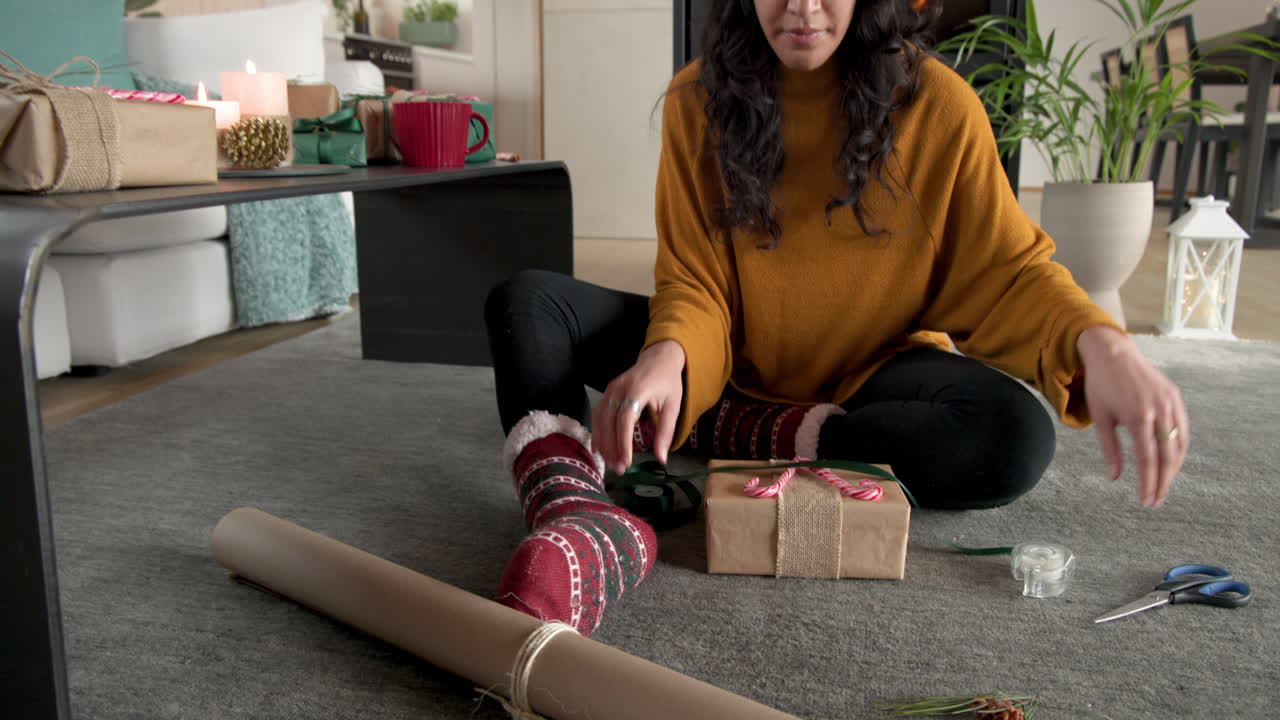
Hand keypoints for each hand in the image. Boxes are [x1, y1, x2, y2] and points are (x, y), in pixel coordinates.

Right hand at [591, 340, 685, 473]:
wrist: (659, 357)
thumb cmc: (668, 382)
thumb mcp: (673, 406)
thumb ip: (665, 432)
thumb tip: (661, 459)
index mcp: (638, 391)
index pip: (625, 420)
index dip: (623, 442)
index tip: (626, 462)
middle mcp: (619, 389)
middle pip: (609, 422)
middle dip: (612, 448)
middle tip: (618, 469)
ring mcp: (610, 389)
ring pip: (600, 420)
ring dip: (603, 443)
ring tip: (609, 463)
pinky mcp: (607, 392)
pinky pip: (597, 414)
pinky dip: (597, 432)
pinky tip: (599, 448)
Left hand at [1077, 326, 1188, 506]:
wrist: (1113, 353)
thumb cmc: (1101, 386)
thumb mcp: (1101, 418)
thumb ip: (1110, 449)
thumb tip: (1115, 477)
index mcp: (1138, 417)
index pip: (1148, 460)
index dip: (1149, 483)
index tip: (1146, 501)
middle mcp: (1159, 410)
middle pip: (1167, 456)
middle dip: (1163, 482)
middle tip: (1155, 501)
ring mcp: (1170, 403)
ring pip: (1179, 444)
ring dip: (1173, 468)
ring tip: (1162, 486)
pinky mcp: (1175, 397)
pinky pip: (1182, 429)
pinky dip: (1178, 448)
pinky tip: (1170, 462)